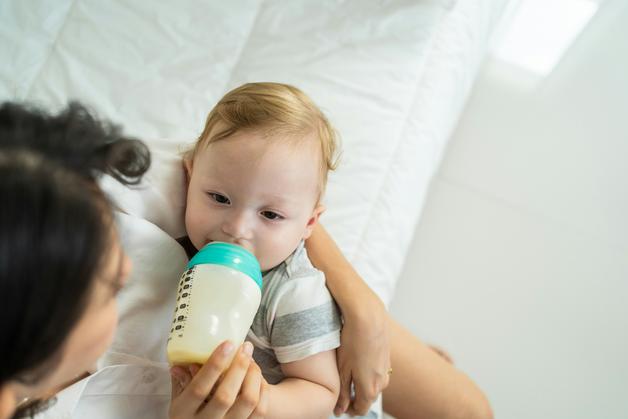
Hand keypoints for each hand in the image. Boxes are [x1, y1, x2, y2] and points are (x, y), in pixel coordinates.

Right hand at [169, 341, 268, 418]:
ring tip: (252, 361)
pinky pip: (260, 409)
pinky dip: (262, 389)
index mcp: (184, 412)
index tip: (228, 344)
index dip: (214, 365)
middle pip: (225, 396)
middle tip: (246, 347)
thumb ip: (182, 381)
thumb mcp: (179, 400)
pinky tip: (258, 377)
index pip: (199, 388)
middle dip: (239, 367)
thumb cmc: (190, 413)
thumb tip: (180, 363)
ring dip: (253, 375)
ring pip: (248, 401)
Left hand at [334, 287, 390, 415]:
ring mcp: (387, 368)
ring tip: (349, 375)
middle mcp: (382, 381)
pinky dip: (369, 372)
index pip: (361, 409)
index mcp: (370, 388)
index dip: (350, 410)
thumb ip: (343, 392)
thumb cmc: (352, 341)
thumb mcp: (343, 369)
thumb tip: (341, 410)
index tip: (340, 406)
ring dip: (363, 384)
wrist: (368, 317)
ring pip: (375, 384)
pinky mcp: (387, 356)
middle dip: (356, 398)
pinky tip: (359, 361)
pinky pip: (378, 371)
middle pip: (369, 398)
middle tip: (342, 392)